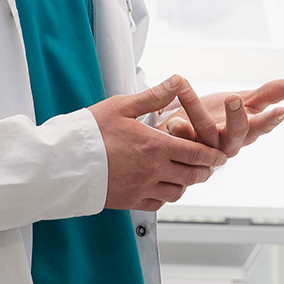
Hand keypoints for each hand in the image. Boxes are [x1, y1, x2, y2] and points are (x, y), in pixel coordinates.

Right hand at [90, 77, 227, 211]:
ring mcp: (141, 188)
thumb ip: (154, 96)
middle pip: (192, 176)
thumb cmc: (89, 131)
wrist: (63, 161)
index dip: (213, 156)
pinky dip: (166, 196)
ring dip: (186, 184)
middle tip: (209, 166)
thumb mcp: (122, 106)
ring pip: (177, 192)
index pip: (197, 153)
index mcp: (156, 146)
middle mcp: (153, 170)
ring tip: (188, 176)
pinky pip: (157, 204)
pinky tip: (164, 187)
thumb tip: (178, 80)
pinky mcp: (129, 201)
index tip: (220, 156)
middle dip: (205, 171)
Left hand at [161, 77, 283, 156]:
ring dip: (195, 109)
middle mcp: (227, 142)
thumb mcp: (248, 101)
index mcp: (246, 131)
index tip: (281, 111)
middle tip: (234, 98)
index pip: (262, 127)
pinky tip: (171, 118)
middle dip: (236, 117)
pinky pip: (181, 141)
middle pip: (236, 133)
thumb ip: (272, 93)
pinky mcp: (184, 146)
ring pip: (204, 131)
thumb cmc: (221, 116)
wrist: (188, 128)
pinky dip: (177, 130)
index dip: (271, 121)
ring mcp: (205, 146)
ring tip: (186, 87)